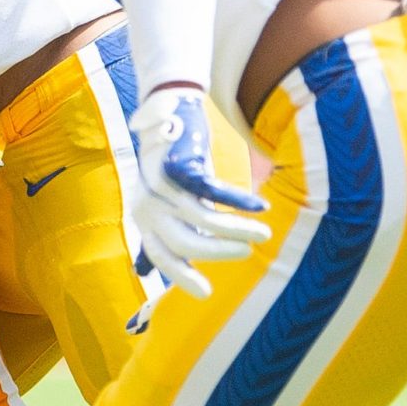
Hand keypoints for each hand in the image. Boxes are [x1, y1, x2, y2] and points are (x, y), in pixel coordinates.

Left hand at [127, 86, 269, 298]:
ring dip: (237, 229)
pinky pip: (213, 191)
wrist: (168, 112)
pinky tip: (258, 207)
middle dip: (219, 253)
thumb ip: (154, 234)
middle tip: (247, 254)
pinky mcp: (180, 163)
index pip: (161, 256)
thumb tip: (143, 272)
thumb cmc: (172, 167)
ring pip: (203, 218)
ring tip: (263, 234)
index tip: (206, 293)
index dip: (181, 275)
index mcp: (145, 219)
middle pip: (183, 242)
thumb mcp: (162, 204)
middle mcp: (149, 204)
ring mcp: (162, 184)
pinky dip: (238, 200)